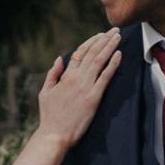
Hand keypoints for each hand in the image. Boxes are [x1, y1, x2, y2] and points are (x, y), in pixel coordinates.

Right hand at [32, 30, 122, 147]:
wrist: (55, 134)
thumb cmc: (49, 116)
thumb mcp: (45, 92)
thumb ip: (53, 74)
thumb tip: (60, 58)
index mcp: (65, 76)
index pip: (80, 53)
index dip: (91, 42)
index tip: (100, 35)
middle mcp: (76, 78)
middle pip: (92, 53)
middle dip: (104, 39)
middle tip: (114, 30)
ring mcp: (86, 87)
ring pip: (99, 61)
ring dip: (110, 46)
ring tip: (118, 36)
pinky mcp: (94, 97)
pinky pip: (105, 77)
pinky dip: (113, 64)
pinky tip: (119, 54)